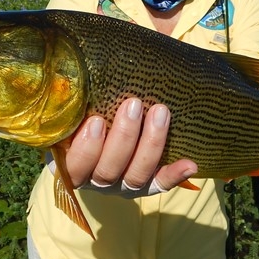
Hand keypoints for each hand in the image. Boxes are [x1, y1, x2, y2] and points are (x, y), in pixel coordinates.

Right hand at [62, 98, 197, 197]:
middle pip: (108, 170)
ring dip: (150, 144)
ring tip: (160, 112)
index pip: (73, 168)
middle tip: (134, 105)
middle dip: (124, 137)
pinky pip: (161, 183)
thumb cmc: (84, 114)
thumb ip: (72, 103)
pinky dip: (175, 174)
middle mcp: (97, 180)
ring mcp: (123, 184)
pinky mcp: (148, 184)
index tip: (95, 121)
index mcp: (72, 165)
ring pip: (136, 175)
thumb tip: (69, 74)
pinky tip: (190, 164)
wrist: (108, 127)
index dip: (85, 149)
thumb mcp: (73, 112)